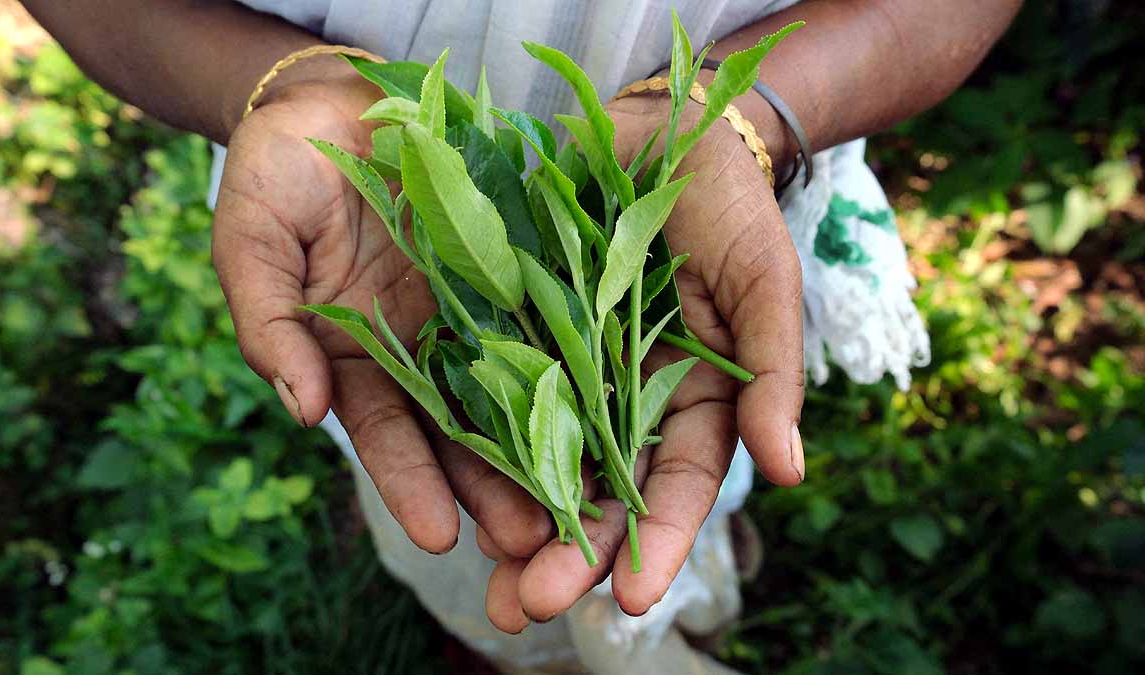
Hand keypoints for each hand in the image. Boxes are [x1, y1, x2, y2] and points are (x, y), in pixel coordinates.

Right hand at [211, 75, 553, 557]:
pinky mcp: (516, 267)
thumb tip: (301, 413)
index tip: (438, 536)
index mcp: (355, 356)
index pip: (385, 432)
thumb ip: (270, 324)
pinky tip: (608, 410)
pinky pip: (550, 318)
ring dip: (544, 447)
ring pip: (515, 390)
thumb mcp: (254, 241)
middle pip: (463, 431)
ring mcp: (473, 310)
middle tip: (532, 543)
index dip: (409, 483)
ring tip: (577, 504)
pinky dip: (576, 364)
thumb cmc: (280, 170)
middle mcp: (421, 347)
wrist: (337, 97)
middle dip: (494, 489)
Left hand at [479, 93, 805, 631]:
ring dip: (515, 524)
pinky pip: (494, 395)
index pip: (679, 486)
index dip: (658, 544)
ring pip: (542, 461)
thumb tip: (788, 472)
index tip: (630, 599)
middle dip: (567, 554)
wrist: (662, 129)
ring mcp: (568, 369)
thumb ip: (773, 371)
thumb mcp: (763, 279)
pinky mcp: (517, 333)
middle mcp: (626, 398)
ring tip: (487, 585)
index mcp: (696, 399)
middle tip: (526, 607)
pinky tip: (450, 494)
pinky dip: (476, 446)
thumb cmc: (728, 203)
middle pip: (600, 491)